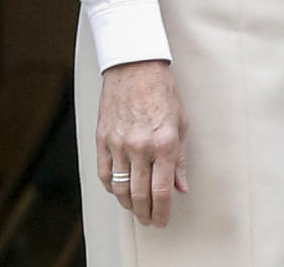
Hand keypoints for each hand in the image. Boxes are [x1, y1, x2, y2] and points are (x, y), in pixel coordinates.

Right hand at [96, 59, 187, 227]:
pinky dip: (110, 186)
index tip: (162, 220)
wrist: (134, 62)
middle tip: (149, 219)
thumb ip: (180, 160)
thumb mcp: (180, 123)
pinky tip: (118, 188)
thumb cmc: (161, 89)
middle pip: (140, 196)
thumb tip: (181, 187)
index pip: (162, 192)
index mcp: (164, 143)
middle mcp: (140, 146)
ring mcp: (118, 141)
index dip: (162, 213)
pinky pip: (104, 171)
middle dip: (146, 214)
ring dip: (128, 204)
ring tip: (135, 207)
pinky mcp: (102, 135)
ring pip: (119, 188)